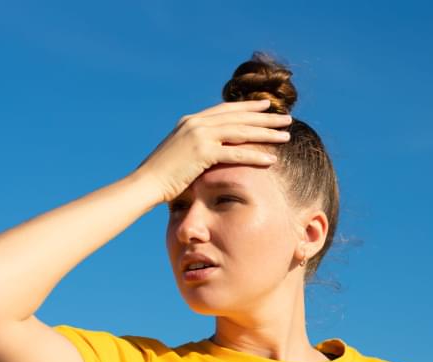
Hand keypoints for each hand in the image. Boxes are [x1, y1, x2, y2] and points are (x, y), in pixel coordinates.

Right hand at [133, 98, 291, 203]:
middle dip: (265, 118)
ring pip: (241, 131)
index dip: (248, 108)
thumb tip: (209, 152)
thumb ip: (195, 147)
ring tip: (286, 136)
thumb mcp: (179, 154)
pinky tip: (272, 159)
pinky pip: (236, 152)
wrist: (146, 183)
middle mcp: (196, 123)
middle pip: (238, 117)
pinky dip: (255, 155)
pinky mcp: (202, 152)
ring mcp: (199, 136)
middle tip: (286, 118)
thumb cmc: (161, 175)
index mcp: (191, 121)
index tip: (266, 108)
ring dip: (266, 133)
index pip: (225, 110)